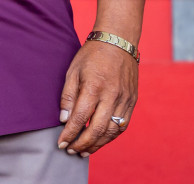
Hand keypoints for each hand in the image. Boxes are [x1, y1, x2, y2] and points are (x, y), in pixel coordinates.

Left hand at [57, 39, 137, 156]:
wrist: (118, 42)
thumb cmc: (92, 55)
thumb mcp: (73, 70)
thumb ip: (68, 96)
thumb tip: (64, 119)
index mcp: (94, 86)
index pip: (81, 118)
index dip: (70, 133)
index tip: (61, 142)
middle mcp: (112, 95)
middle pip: (98, 129)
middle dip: (83, 144)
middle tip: (71, 151)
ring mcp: (125, 100)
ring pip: (112, 131)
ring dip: (97, 144)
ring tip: (83, 152)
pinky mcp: (132, 101)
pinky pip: (122, 125)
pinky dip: (111, 136)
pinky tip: (100, 141)